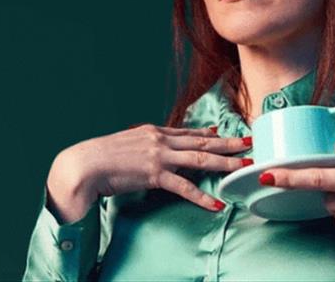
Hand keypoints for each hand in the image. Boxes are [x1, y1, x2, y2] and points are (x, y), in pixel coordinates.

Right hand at [49, 124, 252, 218]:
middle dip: (228, 142)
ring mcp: (159, 156)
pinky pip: (184, 187)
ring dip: (225, 163)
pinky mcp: (155, 175)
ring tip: (244, 167)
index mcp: (152, 132)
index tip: (223, 132)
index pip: (186, 132)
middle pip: (201, 141)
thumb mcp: (125, 144)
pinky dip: (202, 197)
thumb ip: (143, 146)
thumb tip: (151, 150)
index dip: (208, 133)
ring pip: (201, 159)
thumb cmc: (100, 156)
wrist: (85, 164)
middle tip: (249, 142)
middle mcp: (160, 140)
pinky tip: (216, 203)